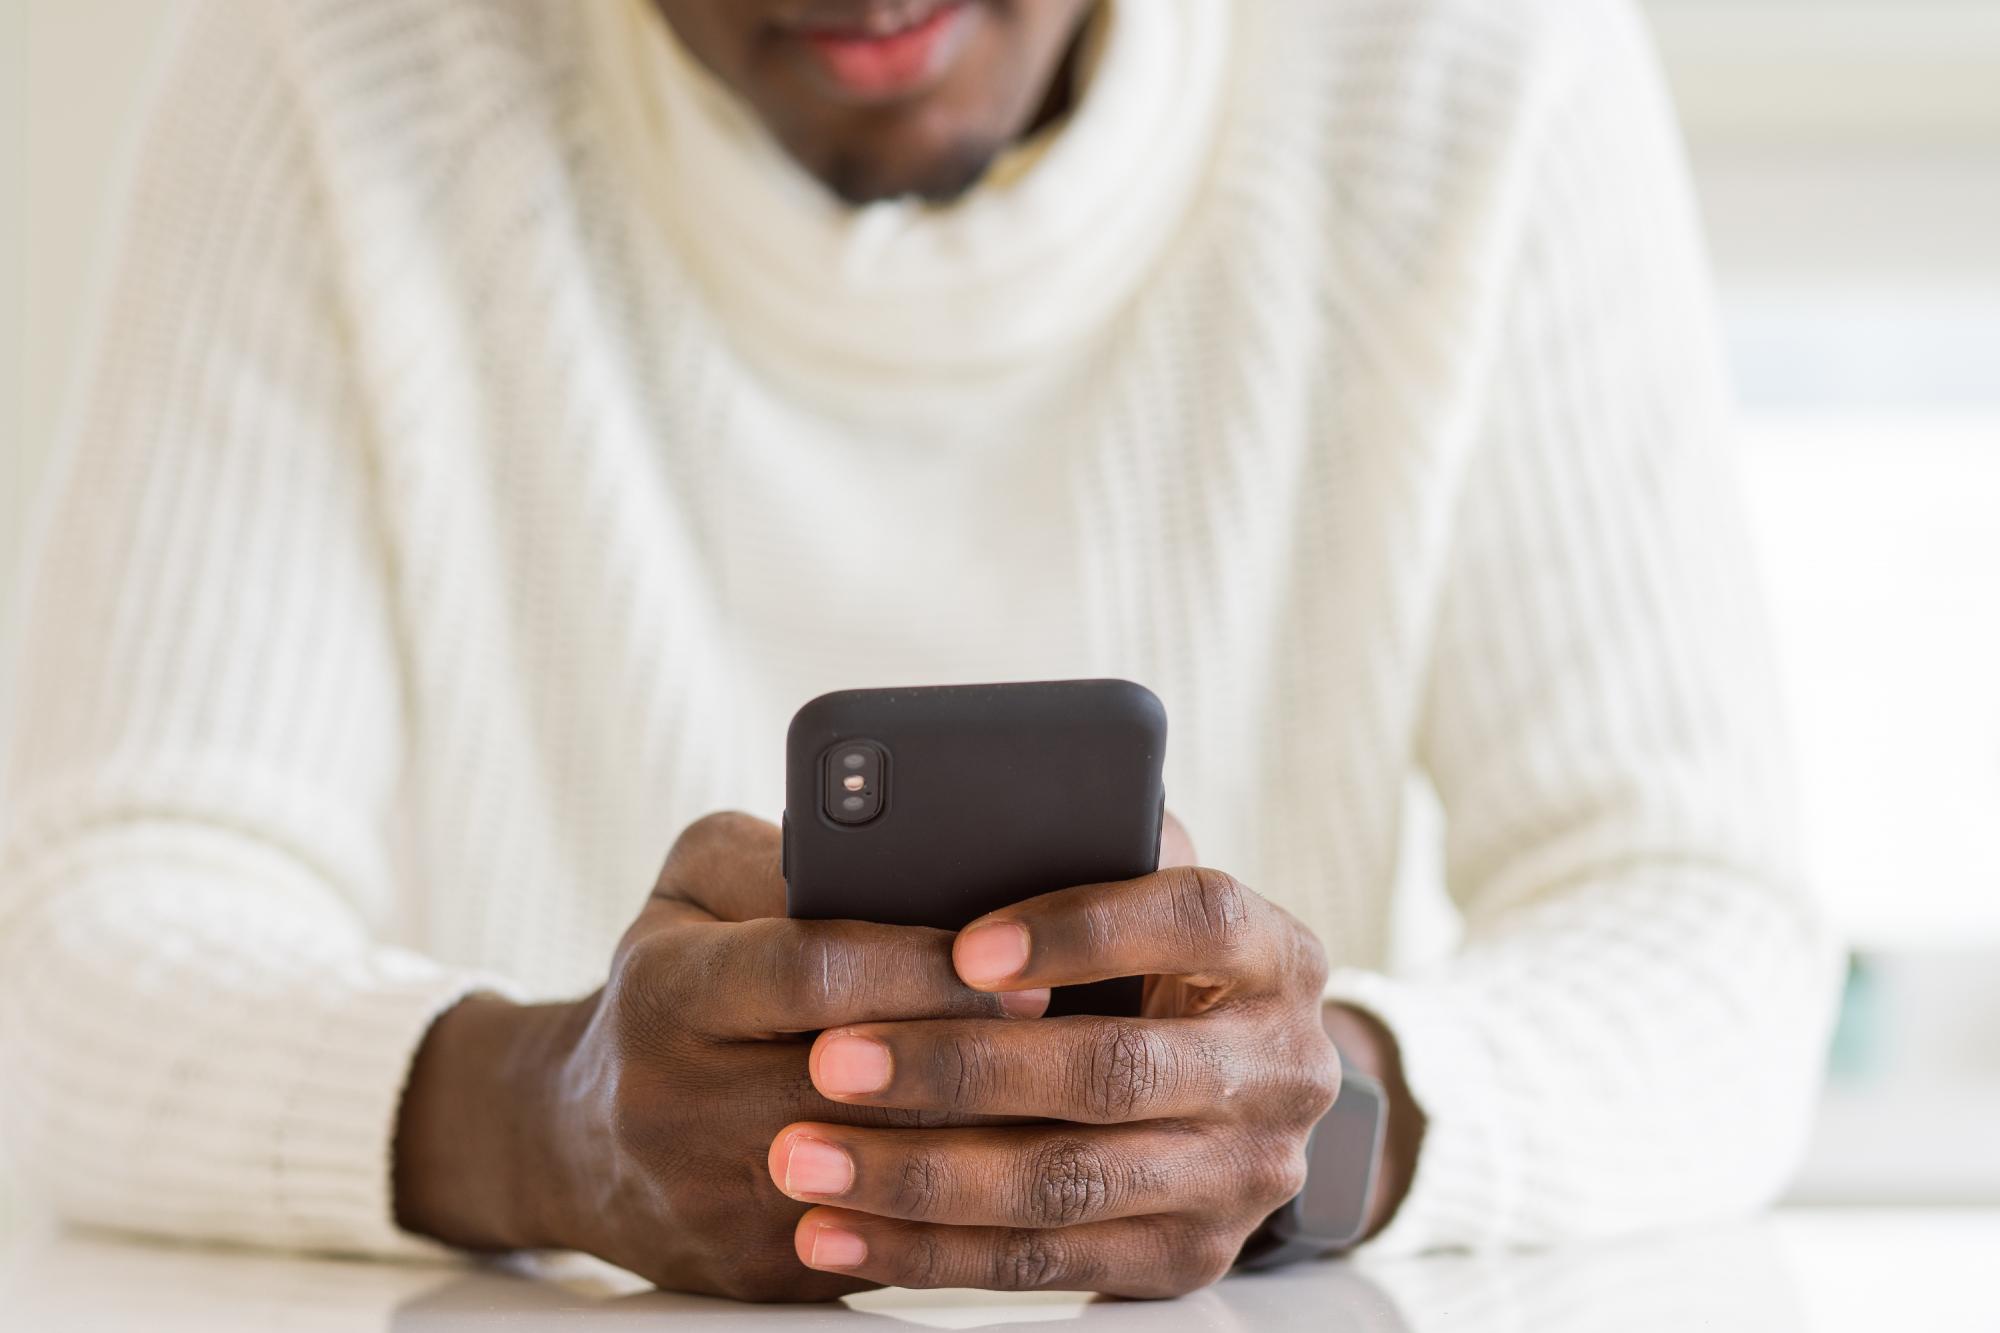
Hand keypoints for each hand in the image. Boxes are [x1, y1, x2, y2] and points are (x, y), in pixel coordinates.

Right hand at [392, 812, 1047, 1302]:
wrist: (578, 1138)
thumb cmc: (668, 982)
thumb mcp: (697, 886)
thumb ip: (785, 855)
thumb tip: (908, 855)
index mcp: (664, 991)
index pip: (810, 972)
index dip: (917, 964)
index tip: (1006, 954)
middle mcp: (675, 1104)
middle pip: (860, 1084)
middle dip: (974, 1051)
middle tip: (1067, 1021)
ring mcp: (714, 1202)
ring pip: (883, 1173)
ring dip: (984, 1133)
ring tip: (1064, 1087)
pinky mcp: (755, 1272)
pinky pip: (880, 1238)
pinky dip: (955, 1201)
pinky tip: (1014, 1157)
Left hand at [765, 849, 1342, 1297]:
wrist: (1228, 1097)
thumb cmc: (1143, 965)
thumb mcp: (1142, 898)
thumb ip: (1086, 854)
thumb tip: (947, 835)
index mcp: (1276, 954)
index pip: (1197, 920)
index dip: (1086, 928)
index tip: (967, 948)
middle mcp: (1282, 1069)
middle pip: (1115, 1070)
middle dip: (960, 1068)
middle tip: (830, 1060)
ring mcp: (1243, 1176)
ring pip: (1066, 1183)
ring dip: (919, 1175)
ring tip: (804, 1156)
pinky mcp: (1186, 1259)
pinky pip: (1042, 1263)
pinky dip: (928, 1250)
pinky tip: (835, 1231)